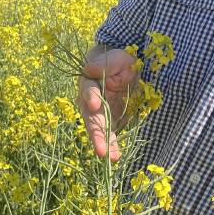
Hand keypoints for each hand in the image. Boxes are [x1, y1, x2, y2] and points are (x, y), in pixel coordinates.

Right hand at [76, 46, 138, 161]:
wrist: (125, 66)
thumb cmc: (117, 59)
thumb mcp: (115, 57)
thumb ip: (104, 63)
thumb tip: (89, 68)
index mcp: (89, 80)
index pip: (88, 88)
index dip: (90, 96)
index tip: (94, 104)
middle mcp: (89, 99)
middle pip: (90, 117)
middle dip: (95, 132)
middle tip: (100, 148)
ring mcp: (99, 111)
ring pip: (98, 129)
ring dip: (103, 143)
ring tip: (109, 158)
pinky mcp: (110, 119)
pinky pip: (109, 134)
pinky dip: (112, 145)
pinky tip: (114, 157)